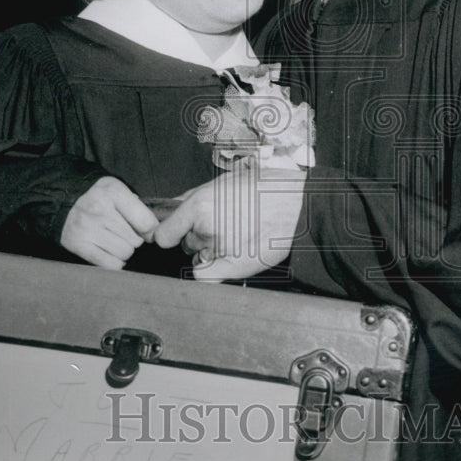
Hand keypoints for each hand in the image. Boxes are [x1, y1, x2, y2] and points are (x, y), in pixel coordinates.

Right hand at [60, 176, 157, 268]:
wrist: (61, 198)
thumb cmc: (98, 196)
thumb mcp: (117, 189)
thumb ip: (137, 206)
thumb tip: (154, 231)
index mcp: (112, 191)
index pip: (145, 222)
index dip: (152, 230)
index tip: (148, 231)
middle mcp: (98, 210)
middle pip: (135, 240)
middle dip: (136, 239)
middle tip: (126, 233)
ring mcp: (86, 228)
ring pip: (124, 253)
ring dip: (125, 251)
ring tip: (116, 240)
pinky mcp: (77, 244)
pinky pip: (109, 264)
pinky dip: (114, 262)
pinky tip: (110, 251)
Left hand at [154, 167, 305, 280]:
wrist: (296, 202)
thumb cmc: (263, 188)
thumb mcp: (222, 183)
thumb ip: (192, 199)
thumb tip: (171, 211)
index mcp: (199, 206)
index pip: (164, 235)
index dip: (168, 234)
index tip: (171, 235)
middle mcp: (206, 229)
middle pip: (185, 244)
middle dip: (197, 237)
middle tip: (222, 226)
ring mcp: (220, 249)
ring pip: (198, 258)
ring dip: (209, 252)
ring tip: (234, 236)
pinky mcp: (234, 265)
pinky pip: (207, 278)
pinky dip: (212, 271)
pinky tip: (226, 259)